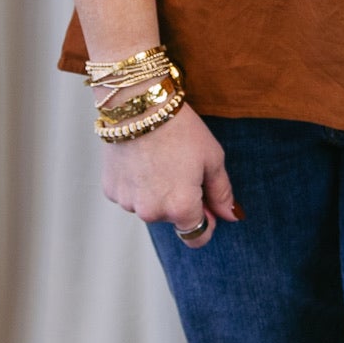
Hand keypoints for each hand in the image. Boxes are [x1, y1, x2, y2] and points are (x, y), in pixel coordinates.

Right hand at [99, 104, 240, 248]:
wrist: (139, 105)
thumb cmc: (180, 129)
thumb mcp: (212, 159)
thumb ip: (222, 193)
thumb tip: (232, 217)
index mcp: (181, 208)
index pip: (197, 237)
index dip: (206, 221)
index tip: (205, 201)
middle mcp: (152, 212)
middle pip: (172, 219)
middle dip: (180, 201)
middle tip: (182, 167)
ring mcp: (128, 202)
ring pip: (149, 207)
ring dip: (157, 192)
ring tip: (160, 159)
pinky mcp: (110, 190)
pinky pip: (130, 195)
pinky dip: (137, 183)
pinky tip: (141, 159)